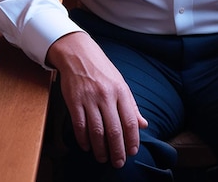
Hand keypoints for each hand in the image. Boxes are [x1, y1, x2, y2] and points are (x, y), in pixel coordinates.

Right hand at [46, 31, 147, 167]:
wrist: (79, 53)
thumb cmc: (102, 69)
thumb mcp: (120, 83)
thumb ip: (131, 105)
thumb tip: (143, 125)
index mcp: (121, 91)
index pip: (130, 121)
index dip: (132, 140)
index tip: (132, 152)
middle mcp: (106, 95)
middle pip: (114, 130)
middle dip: (117, 151)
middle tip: (118, 163)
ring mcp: (89, 99)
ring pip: (96, 132)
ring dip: (100, 149)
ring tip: (103, 158)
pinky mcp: (74, 101)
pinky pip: (80, 126)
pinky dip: (83, 140)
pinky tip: (87, 147)